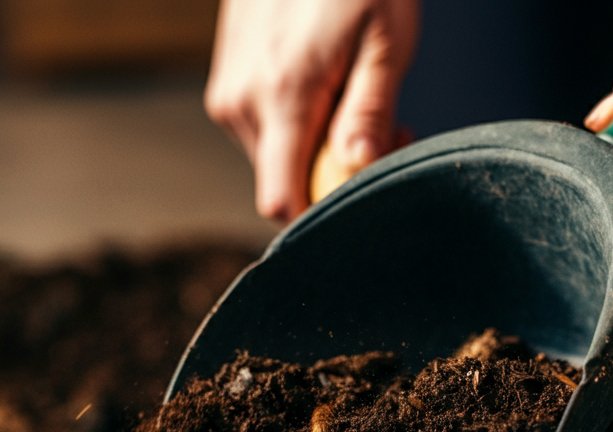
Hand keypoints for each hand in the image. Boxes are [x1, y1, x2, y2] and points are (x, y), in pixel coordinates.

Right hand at [205, 0, 419, 221]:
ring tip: (353, 96)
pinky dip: (299, 123)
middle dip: (333, 172)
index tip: (361, 183)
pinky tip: (325, 85)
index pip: (280, 202)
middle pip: (284, 182)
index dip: (321, 211)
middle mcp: (241, 104)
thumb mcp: (386, 40)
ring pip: (277, 158)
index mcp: (282, 97)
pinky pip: (265, 130)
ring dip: (318, 146)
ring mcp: (227, 93)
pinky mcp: (226, 82)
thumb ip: (369, 112)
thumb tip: (357, 170)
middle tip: (381, 129)